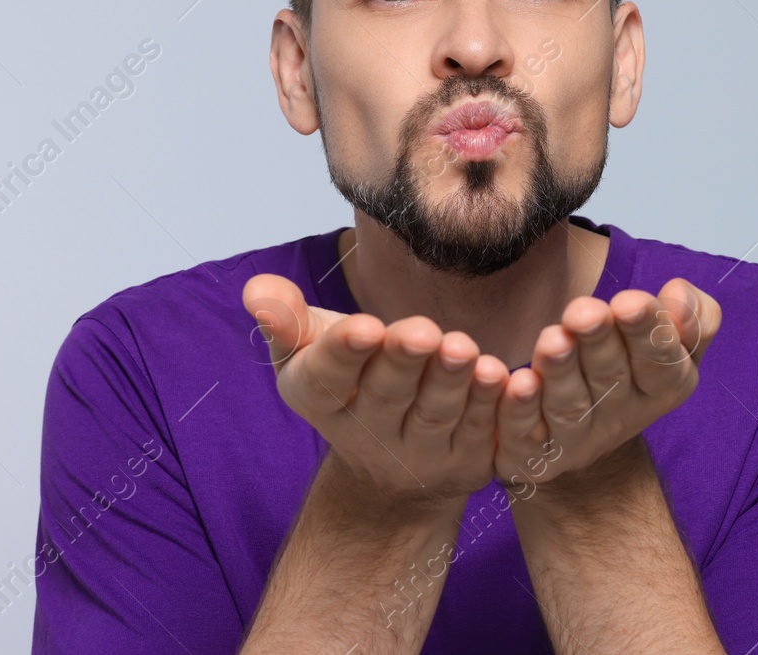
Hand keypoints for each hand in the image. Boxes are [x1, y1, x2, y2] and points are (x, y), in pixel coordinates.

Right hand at [242, 273, 510, 502]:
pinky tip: (500, 377)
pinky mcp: (466, 464)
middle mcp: (366, 435)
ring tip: (463, 348)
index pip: (327, 378)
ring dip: (451, 382)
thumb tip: (256, 293)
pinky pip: (480, 433)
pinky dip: (490, 407)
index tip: (364, 327)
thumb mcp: (311, 348)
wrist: (392, 462)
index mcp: (319, 398)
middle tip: (422, 332)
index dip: (345, 353)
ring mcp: (418, 456)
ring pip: (436, 415)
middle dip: (404, 362)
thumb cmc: (351, 377)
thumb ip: (286, 318)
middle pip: (386, 396)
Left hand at [493, 278, 720, 489]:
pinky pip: (522, 436)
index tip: (630, 302)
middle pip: (610, 379)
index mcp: (660, 390)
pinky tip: (512, 380)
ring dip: (560, 374)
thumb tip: (680, 293)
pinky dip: (517, 411)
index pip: (661, 364)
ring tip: (552, 340)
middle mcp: (619, 419)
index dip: (648, 334)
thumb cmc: (627, 368)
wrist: (574, 437)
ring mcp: (574, 441)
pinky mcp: (530, 454)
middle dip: (598, 344)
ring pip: (568, 407)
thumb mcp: (673, 343)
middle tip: (584, 313)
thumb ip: (693, 316)